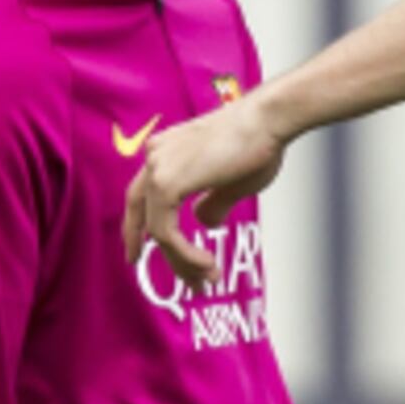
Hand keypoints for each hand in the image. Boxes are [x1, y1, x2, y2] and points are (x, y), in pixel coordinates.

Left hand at [120, 95, 286, 284]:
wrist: (268, 120)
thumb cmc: (258, 143)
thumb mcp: (230, 183)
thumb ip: (212, 202)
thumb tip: (204, 221)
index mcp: (165, 151)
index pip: (141, 197)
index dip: (136, 230)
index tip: (137, 256)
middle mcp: (155, 156)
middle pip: (144, 217)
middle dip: (164, 256)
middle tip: (189, 283)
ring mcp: (157, 167)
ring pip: (157, 230)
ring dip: (183, 261)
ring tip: (208, 277)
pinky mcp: (165, 183)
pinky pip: (165, 233)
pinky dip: (184, 254)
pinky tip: (206, 262)